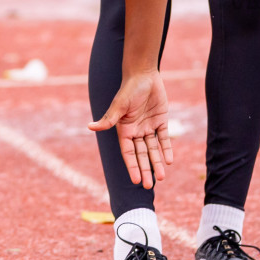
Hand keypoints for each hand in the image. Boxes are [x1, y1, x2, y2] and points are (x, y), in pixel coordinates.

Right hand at [88, 70, 173, 187]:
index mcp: (124, 130)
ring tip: (162, 177)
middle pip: (141, 155)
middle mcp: (136, 131)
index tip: (136, 180)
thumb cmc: (129, 89)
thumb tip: (90, 126)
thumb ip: (108, 119)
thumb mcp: (119, 105)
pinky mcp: (160, 120)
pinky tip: (169, 161)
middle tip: (149, 185)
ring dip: (157, 162)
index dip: (132, 167)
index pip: (129, 153)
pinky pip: (163, 137)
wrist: (144, 75)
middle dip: (145, 169)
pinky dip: (166, 149)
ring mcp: (148, 126)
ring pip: (153, 149)